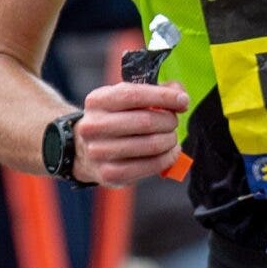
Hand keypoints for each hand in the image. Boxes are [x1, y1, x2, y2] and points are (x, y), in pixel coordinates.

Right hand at [70, 78, 188, 184]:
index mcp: (97, 101)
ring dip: (170, 140)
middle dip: (169, 121)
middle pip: (145, 121)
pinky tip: (170, 152)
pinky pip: (150, 166)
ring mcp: (99, 152)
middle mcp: (93, 126)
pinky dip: (168, 158)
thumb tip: (180, 96)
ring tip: (171, 137)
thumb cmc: (113, 120)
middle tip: (173, 122)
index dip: (164, 97)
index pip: (134, 95)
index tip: (183, 100)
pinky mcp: (109, 174)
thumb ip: (153, 93)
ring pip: (151, 145)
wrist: (84, 149)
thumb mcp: (124, 100)